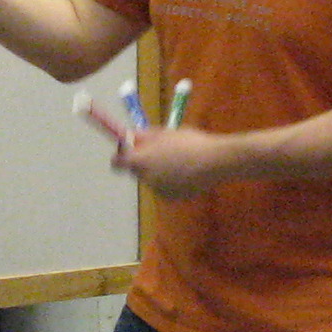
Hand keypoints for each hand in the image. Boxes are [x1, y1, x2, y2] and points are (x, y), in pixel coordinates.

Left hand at [103, 120, 237, 199]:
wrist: (214, 162)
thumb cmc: (188, 142)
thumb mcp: (164, 133)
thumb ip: (143, 136)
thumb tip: (130, 137)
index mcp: (140, 161)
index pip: (117, 163)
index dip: (121, 156)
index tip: (129, 149)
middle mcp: (145, 179)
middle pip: (136, 170)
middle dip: (143, 162)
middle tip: (160, 151)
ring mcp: (158, 191)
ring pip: (152, 179)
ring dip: (158, 171)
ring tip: (179, 160)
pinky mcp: (172, 198)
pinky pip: (165, 187)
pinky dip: (171, 181)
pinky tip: (187, 172)